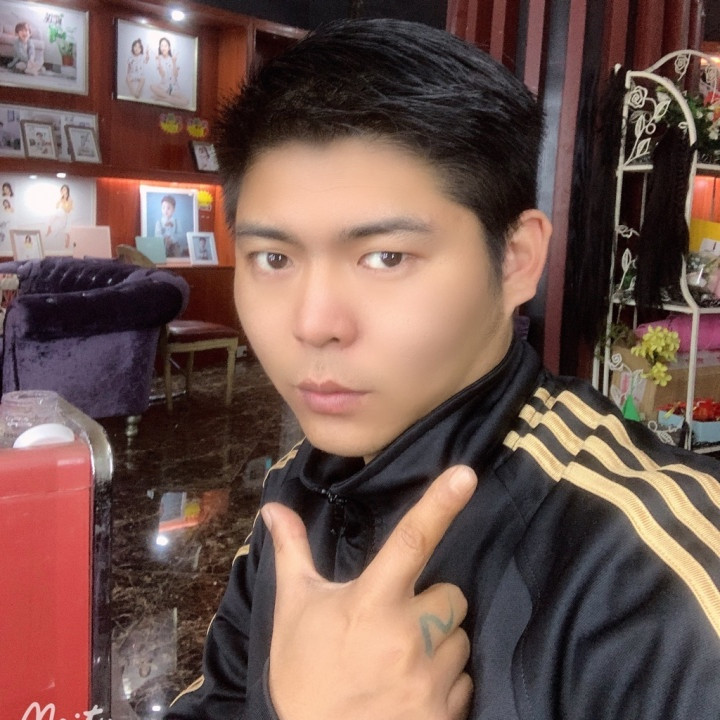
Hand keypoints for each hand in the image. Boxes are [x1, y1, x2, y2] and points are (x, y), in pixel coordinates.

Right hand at [261, 464, 476, 719]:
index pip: (411, 540)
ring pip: (460, 639)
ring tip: (400, 663)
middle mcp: (408, 635)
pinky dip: (444, 683)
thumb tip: (273, 509)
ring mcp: (430, 678)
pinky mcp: (445, 713)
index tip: (465, 475)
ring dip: (439, 645)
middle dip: (432, 604)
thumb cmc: (305, 673)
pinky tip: (411, 692)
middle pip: (451, 595)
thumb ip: (292, 553)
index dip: (440, 504)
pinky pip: (465, 681)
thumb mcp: (296, 609)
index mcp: (372, 601)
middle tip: (396, 625)